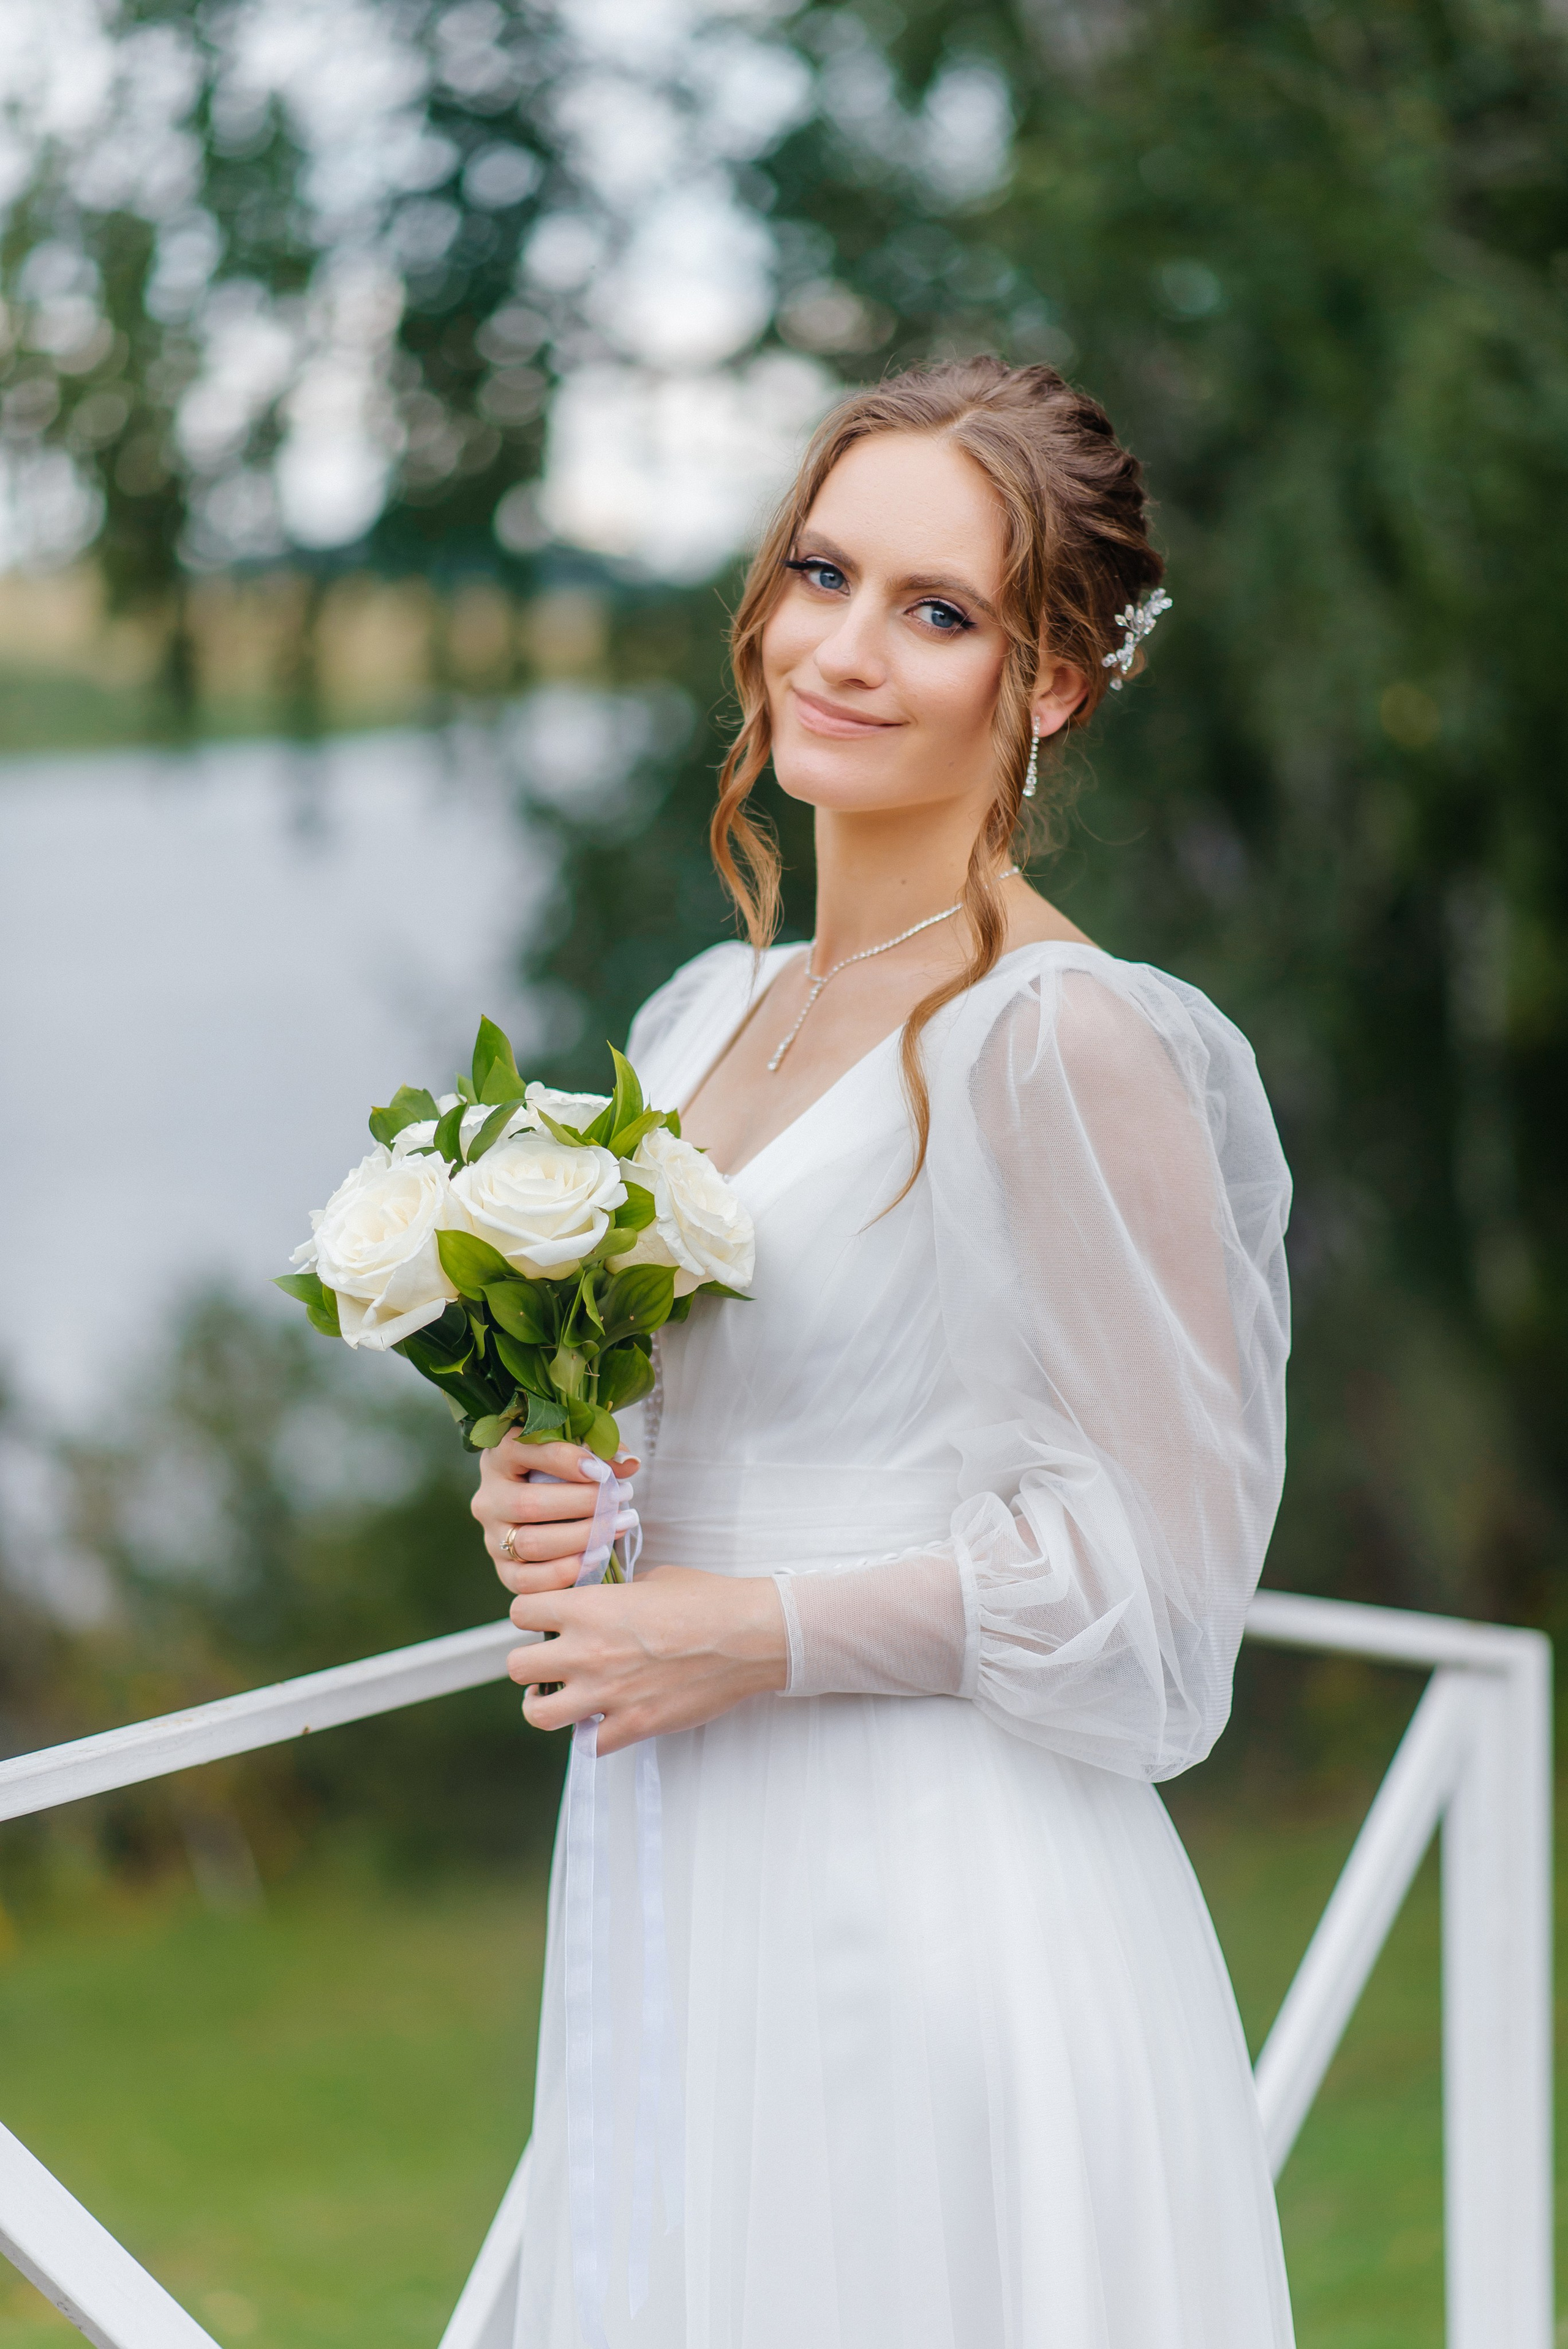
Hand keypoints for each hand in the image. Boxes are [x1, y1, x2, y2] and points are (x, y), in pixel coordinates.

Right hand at [472, 1434, 641, 1597]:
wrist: (547, 1507)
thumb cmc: (565, 1470)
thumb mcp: (578, 1448)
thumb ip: (602, 1449)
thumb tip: (629, 1463)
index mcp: (500, 1456)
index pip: (524, 1451)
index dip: (566, 1460)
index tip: (603, 1471)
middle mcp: (489, 1498)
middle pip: (529, 1505)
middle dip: (582, 1503)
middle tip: (620, 1498)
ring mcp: (493, 1538)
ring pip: (531, 1544)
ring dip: (582, 1537)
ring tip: (618, 1526)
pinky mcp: (504, 1571)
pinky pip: (527, 1581)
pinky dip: (565, 1572)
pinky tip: (597, 1556)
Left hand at [507, 1565, 788, 1754]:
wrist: (749, 1636)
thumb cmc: (708, 1601)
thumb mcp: (652, 1581)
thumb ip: (614, 1595)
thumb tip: (602, 1602)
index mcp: (589, 1608)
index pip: (521, 1612)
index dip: (532, 1616)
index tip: (545, 1622)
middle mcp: (587, 1651)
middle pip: (517, 1667)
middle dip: (531, 1665)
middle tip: (550, 1663)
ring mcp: (607, 1693)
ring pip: (538, 1713)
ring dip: (544, 1705)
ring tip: (559, 1698)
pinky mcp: (633, 1725)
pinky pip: (587, 1745)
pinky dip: (590, 1736)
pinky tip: (601, 1721)